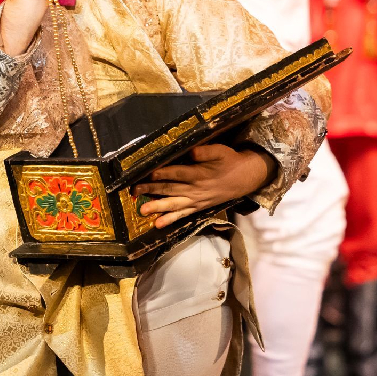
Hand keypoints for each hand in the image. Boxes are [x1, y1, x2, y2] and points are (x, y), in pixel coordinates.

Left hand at [134, 144, 274, 227]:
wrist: (243, 179)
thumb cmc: (229, 161)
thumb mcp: (221, 151)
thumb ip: (206, 152)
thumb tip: (191, 151)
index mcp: (199, 173)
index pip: (177, 173)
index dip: (163, 172)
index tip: (147, 172)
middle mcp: (195, 189)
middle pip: (170, 189)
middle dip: (151, 189)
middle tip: (133, 191)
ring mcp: (195, 200)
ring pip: (173, 204)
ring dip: (157, 207)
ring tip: (142, 211)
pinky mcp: (197, 207)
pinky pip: (182, 215)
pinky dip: (170, 219)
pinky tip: (157, 224)